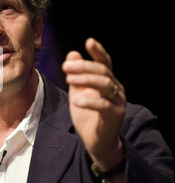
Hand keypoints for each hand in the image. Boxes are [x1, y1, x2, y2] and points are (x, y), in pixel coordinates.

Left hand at [62, 38, 125, 169]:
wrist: (96, 140)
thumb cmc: (88, 114)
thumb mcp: (78, 91)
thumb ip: (76, 75)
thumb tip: (72, 54)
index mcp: (107, 81)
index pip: (105, 63)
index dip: (98, 52)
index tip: (89, 41)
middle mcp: (116, 89)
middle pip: (103, 71)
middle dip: (84, 67)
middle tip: (66, 67)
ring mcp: (117, 102)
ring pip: (105, 85)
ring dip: (86, 80)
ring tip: (69, 79)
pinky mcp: (115, 116)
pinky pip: (104, 106)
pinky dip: (90, 101)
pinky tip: (77, 100)